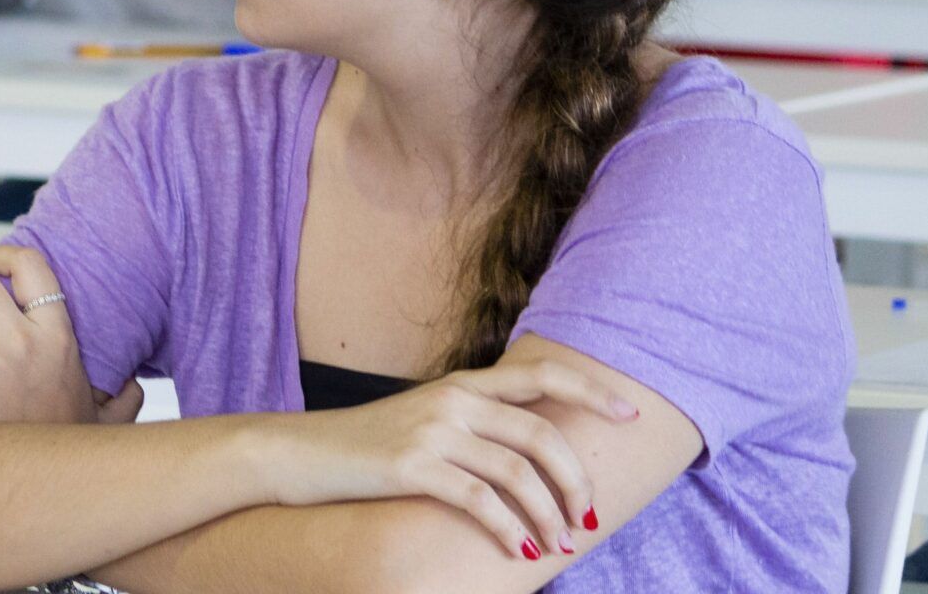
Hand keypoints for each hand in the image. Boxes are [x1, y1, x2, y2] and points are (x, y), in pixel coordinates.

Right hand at [257, 358, 641, 562]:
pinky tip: (519, 551)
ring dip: (550, 514)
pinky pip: (479, 501)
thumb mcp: (421, 421)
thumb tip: (528, 457)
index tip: (631, 415)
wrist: (296, 454)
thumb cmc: (363, 447)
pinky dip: (509, 530)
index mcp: (460, 385)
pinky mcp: (410, 467)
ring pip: (518, 473)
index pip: (541, 376)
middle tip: (590, 516)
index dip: (592, 392)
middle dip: (578, 481)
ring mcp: (431, 432)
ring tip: (562, 542)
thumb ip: (471, 425)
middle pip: (542, 435)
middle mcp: (451, 401)